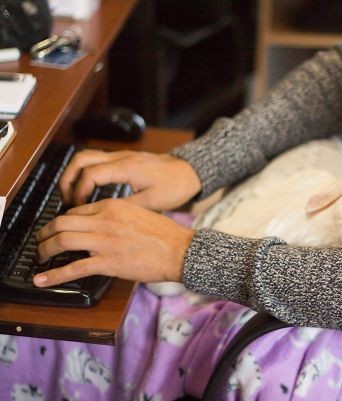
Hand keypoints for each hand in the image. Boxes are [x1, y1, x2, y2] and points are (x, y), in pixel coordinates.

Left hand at [33, 199, 194, 286]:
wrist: (180, 250)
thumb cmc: (166, 233)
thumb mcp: (139, 212)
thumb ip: (118, 214)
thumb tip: (102, 223)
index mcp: (112, 206)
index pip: (76, 210)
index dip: (62, 221)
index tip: (59, 230)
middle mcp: (104, 220)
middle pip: (61, 222)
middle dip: (45, 233)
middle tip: (41, 241)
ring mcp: (104, 241)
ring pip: (62, 241)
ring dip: (44, 250)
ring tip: (40, 257)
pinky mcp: (108, 262)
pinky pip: (73, 268)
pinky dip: (54, 275)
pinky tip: (41, 280)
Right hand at [59, 149, 201, 210]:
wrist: (190, 172)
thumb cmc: (176, 187)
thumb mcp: (153, 202)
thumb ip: (127, 208)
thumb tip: (102, 218)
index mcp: (127, 167)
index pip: (90, 174)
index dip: (79, 191)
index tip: (77, 208)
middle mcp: (121, 157)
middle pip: (81, 159)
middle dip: (67, 179)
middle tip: (65, 201)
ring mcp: (121, 156)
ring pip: (86, 157)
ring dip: (74, 175)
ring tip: (72, 197)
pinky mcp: (123, 159)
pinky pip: (96, 161)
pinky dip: (85, 174)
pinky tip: (88, 192)